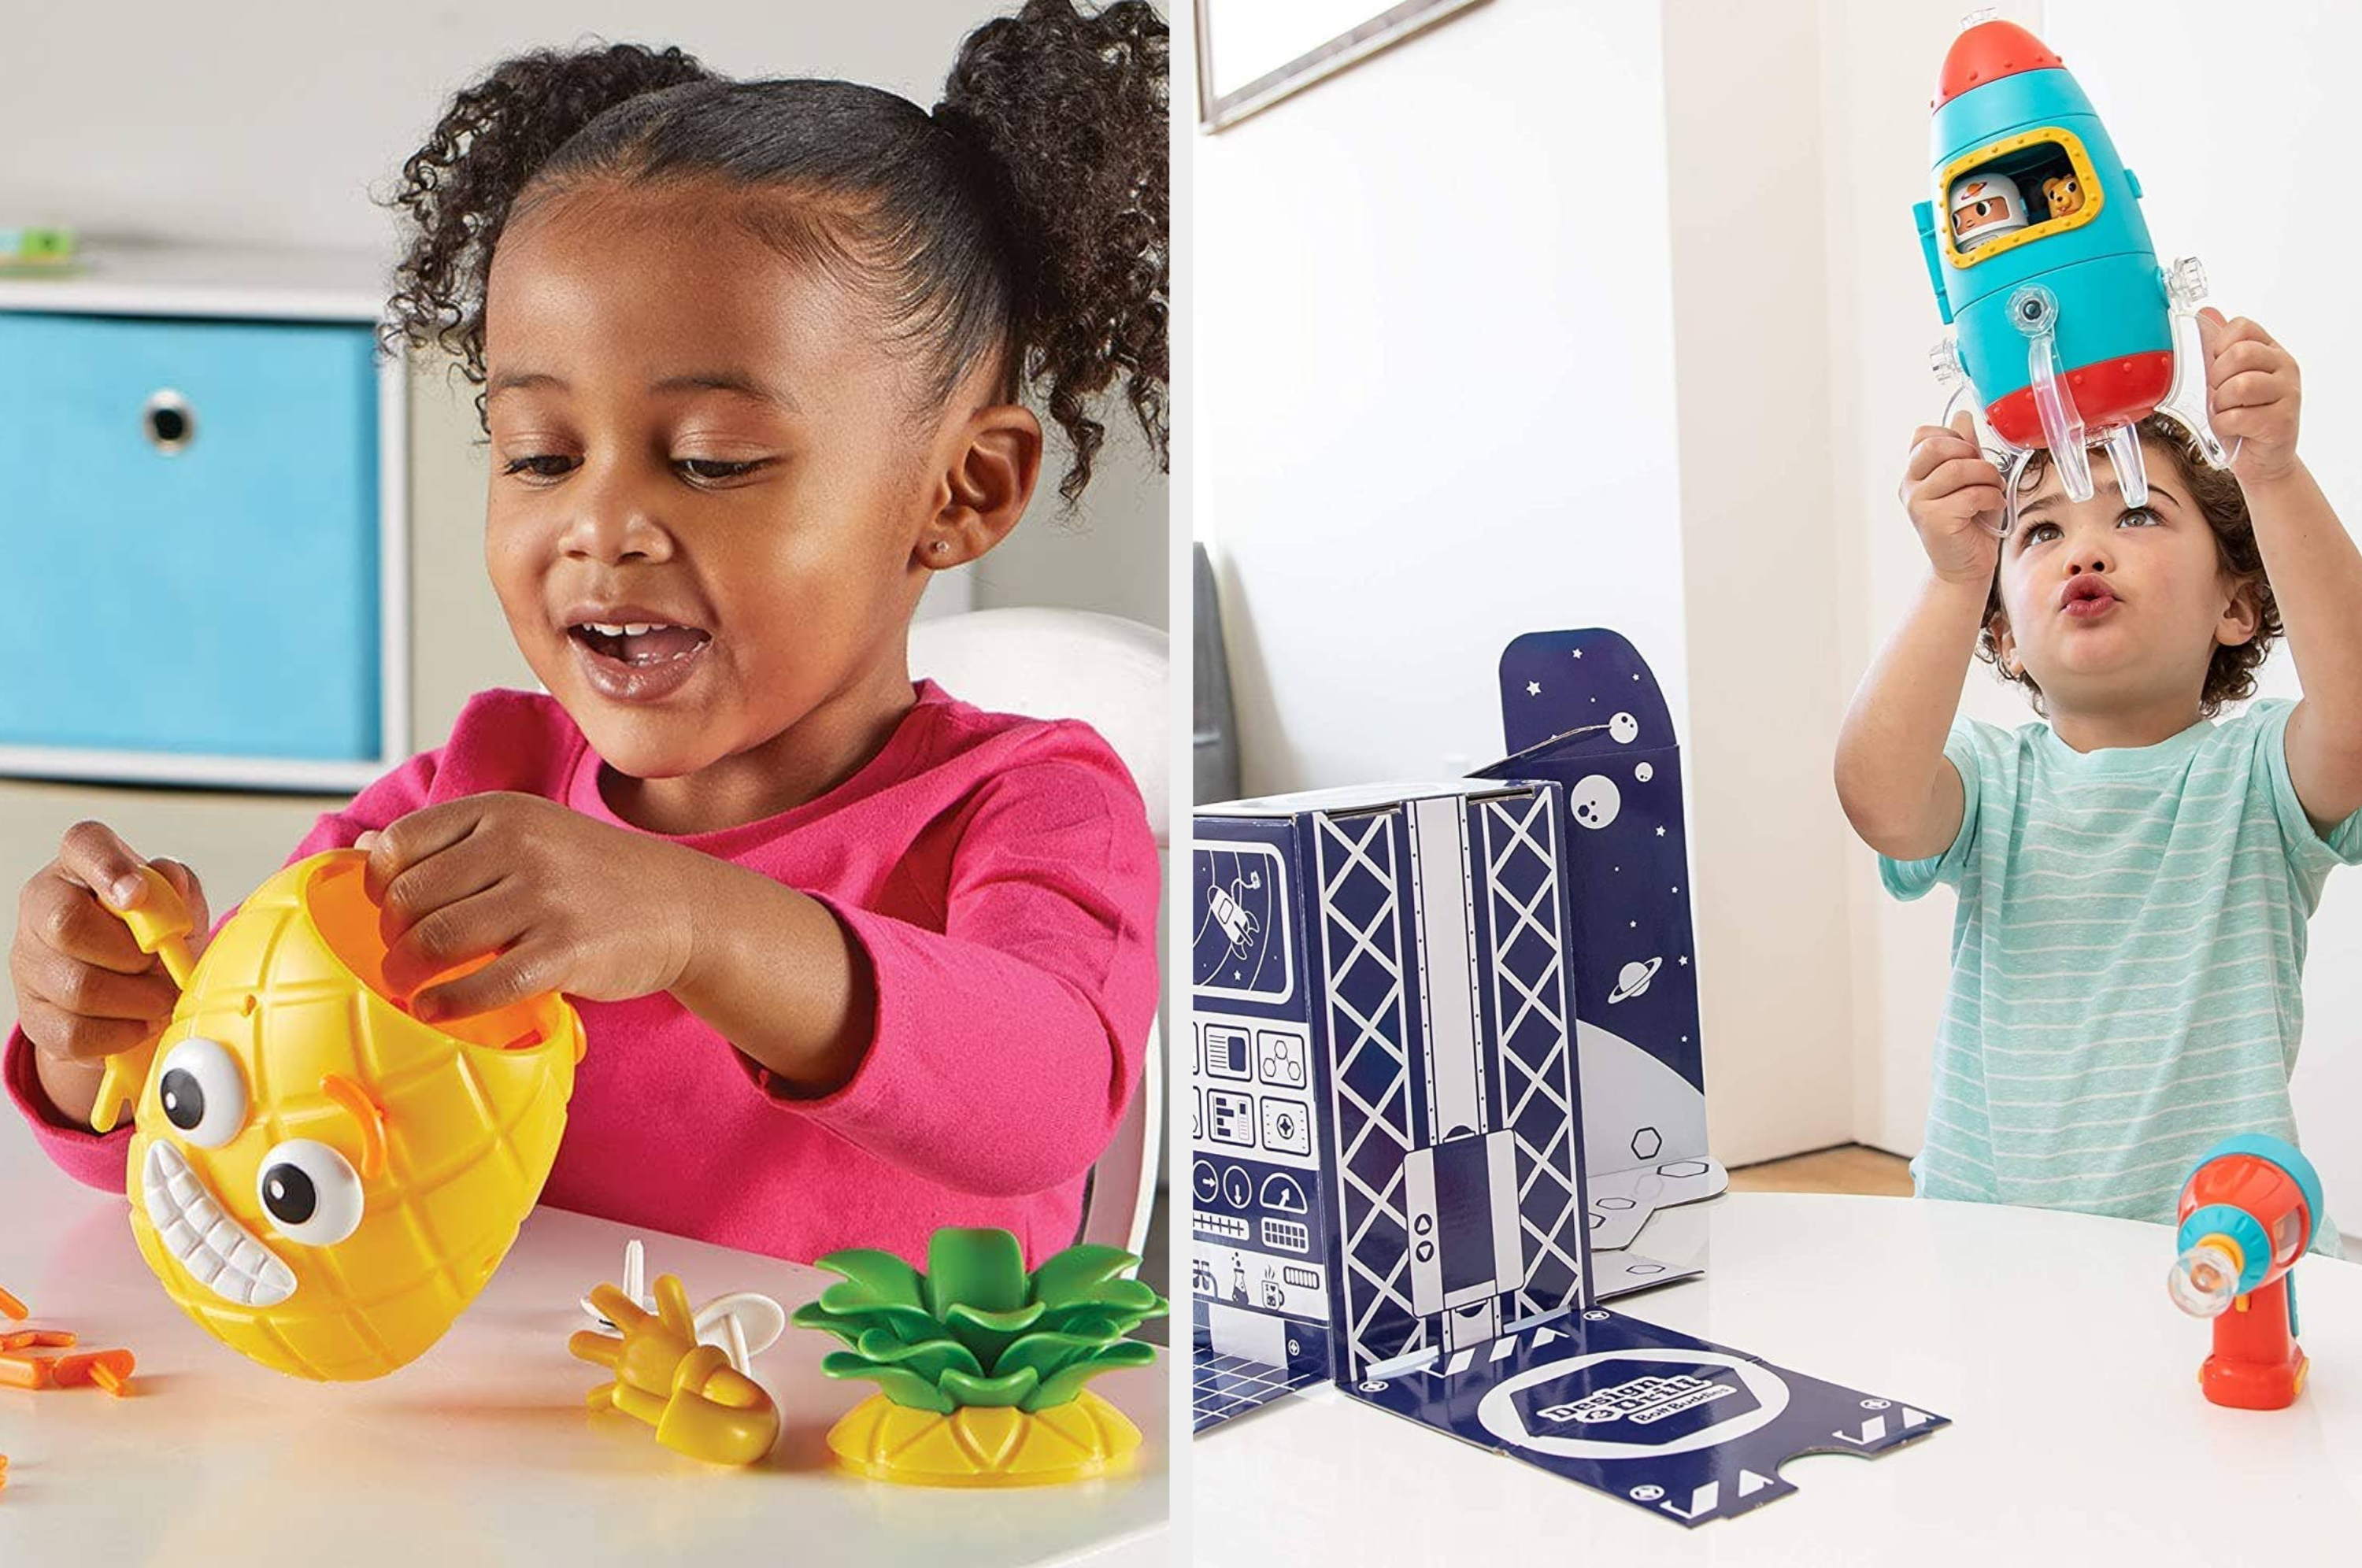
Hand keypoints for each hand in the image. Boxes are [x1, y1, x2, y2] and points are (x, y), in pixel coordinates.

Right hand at [10, 822, 207, 1067]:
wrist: (132, 997)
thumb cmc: (152, 940)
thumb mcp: (177, 907)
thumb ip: (177, 889)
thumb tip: (169, 879)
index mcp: (81, 868)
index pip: (82, 845)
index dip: (108, 866)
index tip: (137, 894)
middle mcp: (44, 907)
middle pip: (67, 924)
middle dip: (129, 952)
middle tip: (159, 963)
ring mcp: (31, 962)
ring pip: (76, 986)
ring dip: (135, 1000)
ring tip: (161, 998)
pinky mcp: (34, 1014)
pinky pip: (73, 1032)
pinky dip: (119, 1034)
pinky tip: (139, 1024)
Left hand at [360, 793, 705, 1021]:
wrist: (681, 906)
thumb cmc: (591, 875)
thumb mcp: (526, 833)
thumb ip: (449, 842)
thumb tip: (358, 852)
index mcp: (502, 811)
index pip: (400, 843)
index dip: (378, 886)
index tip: (388, 911)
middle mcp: (520, 845)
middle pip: (411, 897)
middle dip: (391, 935)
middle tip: (400, 956)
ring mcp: (545, 896)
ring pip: (437, 939)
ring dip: (407, 972)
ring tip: (410, 984)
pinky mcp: (566, 949)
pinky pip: (484, 983)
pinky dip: (446, 1003)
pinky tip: (435, 1010)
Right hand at [1900, 413, 2004, 585]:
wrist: (1965, 564)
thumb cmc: (1969, 522)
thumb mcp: (1970, 477)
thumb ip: (1965, 448)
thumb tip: (1962, 415)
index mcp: (1915, 472)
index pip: (1923, 435)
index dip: (1953, 436)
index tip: (1969, 455)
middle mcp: (1909, 486)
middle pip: (1935, 446)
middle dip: (1970, 453)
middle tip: (1984, 471)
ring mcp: (1918, 503)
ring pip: (1958, 468)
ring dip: (1987, 476)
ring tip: (1994, 489)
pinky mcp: (1934, 520)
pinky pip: (1970, 494)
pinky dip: (1992, 496)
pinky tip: (1993, 505)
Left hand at [2200, 309, 2300, 482]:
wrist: (2260, 458)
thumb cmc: (2241, 417)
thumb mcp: (2223, 378)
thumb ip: (2216, 347)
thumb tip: (2206, 312)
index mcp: (2270, 350)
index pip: (2241, 327)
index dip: (2218, 347)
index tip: (2219, 369)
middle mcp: (2284, 367)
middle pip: (2239, 354)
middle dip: (2217, 378)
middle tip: (2221, 395)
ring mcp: (2288, 393)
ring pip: (2239, 386)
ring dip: (2220, 404)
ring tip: (2228, 412)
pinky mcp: (2282, 421)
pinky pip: (2238, 417)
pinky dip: (2224, 426)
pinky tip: (2233, 429)